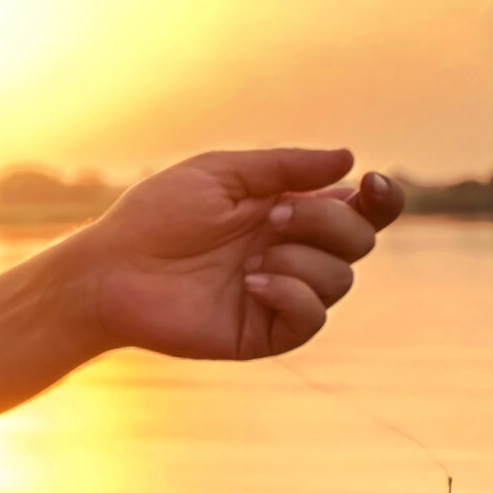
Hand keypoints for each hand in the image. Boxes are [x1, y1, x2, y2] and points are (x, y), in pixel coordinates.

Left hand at [73, 148, 403, 360]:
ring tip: (249, 258)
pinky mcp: (265, 331)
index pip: (357, 210)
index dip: (380, 200)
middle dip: (326, 223)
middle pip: (359, 241)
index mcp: (287, 213)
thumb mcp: (221, 174)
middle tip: (271, 217)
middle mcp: (291, 253)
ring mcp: (281, 294)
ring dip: (301, 258)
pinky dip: (292, 294)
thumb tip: (349, 160)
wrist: (111, 270)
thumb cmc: (156, 215)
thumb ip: (284, 167)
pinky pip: (312, 318)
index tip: (371, 185)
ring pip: (340, 279)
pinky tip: (252, 283)